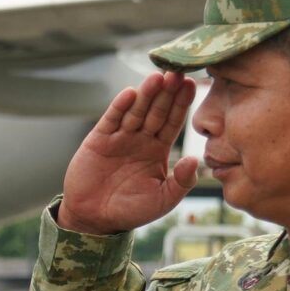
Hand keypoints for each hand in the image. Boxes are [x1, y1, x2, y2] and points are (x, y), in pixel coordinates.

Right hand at [58, 72, 200, 235]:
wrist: (94, 218)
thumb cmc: (131, 210)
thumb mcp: (163, 199)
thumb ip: (181, 182)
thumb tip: (195, 159)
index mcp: (159, 149)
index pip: (173, 121)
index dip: (182, 104)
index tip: (192, 85)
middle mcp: (141, 138)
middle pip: (156, 110)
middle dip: (166, 92)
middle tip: (177, 72)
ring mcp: (120, 136)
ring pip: (136, 111)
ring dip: (146, 94)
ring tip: (157, 78)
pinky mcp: (99, 139)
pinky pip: (112, 119)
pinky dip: (120, 107)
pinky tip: (130, 94)